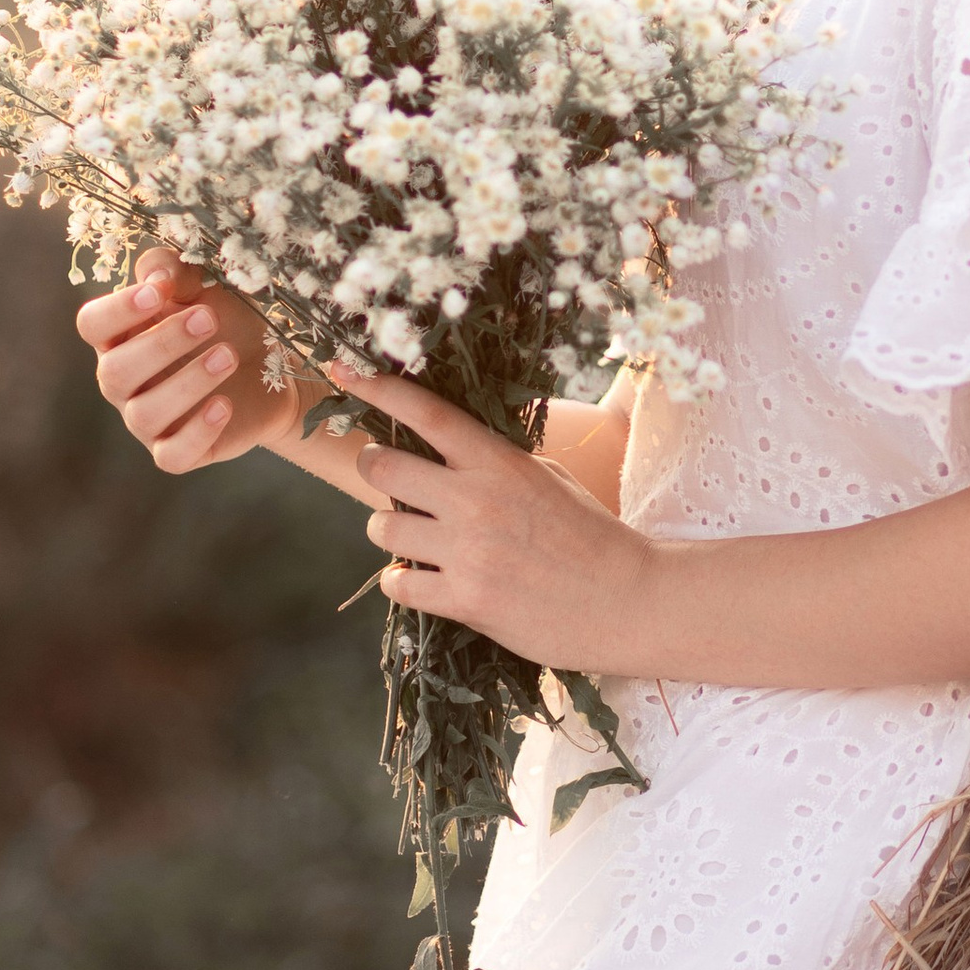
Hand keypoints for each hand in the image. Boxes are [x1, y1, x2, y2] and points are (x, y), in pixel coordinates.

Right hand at [76, 245, 303, 475]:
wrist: (271, 370)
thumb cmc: (225, 321)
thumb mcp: (205, 284)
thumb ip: (174, 270)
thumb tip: (154, 278)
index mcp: (120, 336)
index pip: (92, 325)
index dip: (118, 310)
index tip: (158, 292)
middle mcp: (124, 382)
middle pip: (115, 371)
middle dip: (162, 344)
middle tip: (208, 319)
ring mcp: (147, 421)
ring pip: (144, 414)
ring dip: (188, 382)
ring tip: (228, 356)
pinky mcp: (178, 451)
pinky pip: (171, 455)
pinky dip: (197, 431)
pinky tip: (224, 405)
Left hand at [331, 361, 661, 675]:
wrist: (626, 600)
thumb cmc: (590, 535)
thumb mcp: (547, 477)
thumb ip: (494, 462)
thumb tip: (443, 448)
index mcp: (499, 462)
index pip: (427, 413)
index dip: (378, 388)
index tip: (342, 369)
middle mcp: (476, 500)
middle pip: (383, 466)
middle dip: (374, 467)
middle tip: (385, 476)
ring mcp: (468, 551)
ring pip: (381, 526)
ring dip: (388, 531)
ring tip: (414, 538)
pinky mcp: (466, 600)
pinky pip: (398, 583)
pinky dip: (401, 581)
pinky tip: (420, 580)